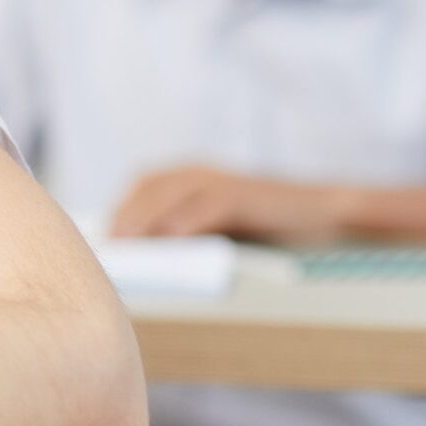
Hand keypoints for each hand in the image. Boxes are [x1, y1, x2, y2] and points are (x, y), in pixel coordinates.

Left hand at [110, 166, 352, 243]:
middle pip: (150, 187)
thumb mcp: (218, 226)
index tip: (104, 237)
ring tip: (130, 242)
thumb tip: (149, 253)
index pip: (142, 187)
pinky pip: (210, 203)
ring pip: (172, 192)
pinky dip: (189, 219)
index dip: (121, 208)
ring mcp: (223, 180)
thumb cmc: (266, 226)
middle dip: (127, 214)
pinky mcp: (245, 194)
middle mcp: (201, 173)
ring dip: (147, 216)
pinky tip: (172, 237)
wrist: (322, 213)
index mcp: (189, 177)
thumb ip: (185, 231)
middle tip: (111, 245)